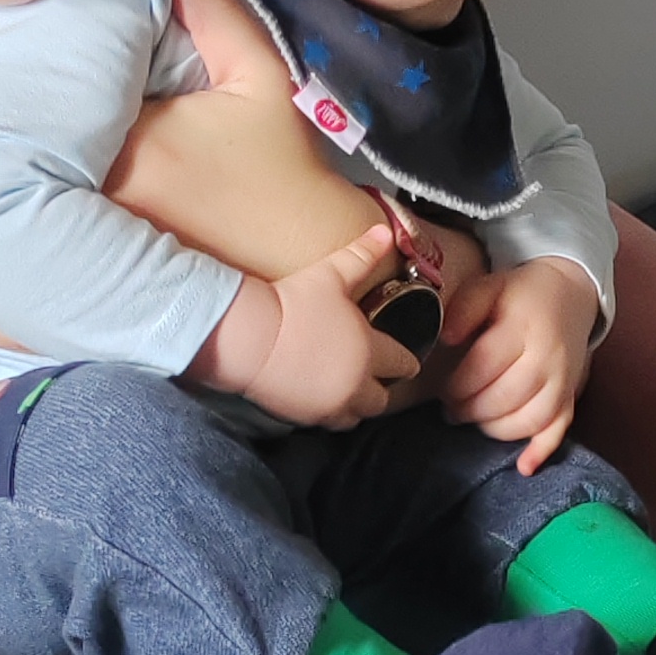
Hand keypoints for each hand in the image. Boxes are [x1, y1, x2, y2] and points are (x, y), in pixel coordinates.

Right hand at [191, 216, 420, 426]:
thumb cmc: (293, 303)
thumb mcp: (331, 274)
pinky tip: (320, 396)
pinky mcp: (305, 418)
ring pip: (356, 416)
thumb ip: (362, 255)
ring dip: (356, 404)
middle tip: (374, 377)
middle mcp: (356, 385)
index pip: (404, 365)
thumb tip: (384, 232)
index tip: (403, 360)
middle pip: (383, 400)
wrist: (251, 336)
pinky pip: (327, 422)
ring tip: (347, 389)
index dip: (405, 361)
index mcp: (371, 352)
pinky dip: (329, 412)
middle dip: (382, 389)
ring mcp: (330, 406)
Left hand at [440, 255, 601, 473]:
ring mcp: (563, 382)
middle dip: (470, 410)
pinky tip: (524, 467)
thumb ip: (464, 309)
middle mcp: (548, 358)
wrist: (570, 295)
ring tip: (475, 420)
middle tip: (452, 410)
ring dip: (495, 429)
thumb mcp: (489, 287)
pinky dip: (542, 451)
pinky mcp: (571, 397)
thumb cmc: (519, 295)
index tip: (443, 391)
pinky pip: (560, 430)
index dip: (458, 385)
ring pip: (529, 420)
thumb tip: (446, 339)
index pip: (484, 366)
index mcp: (524, 327)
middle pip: (504, 398)